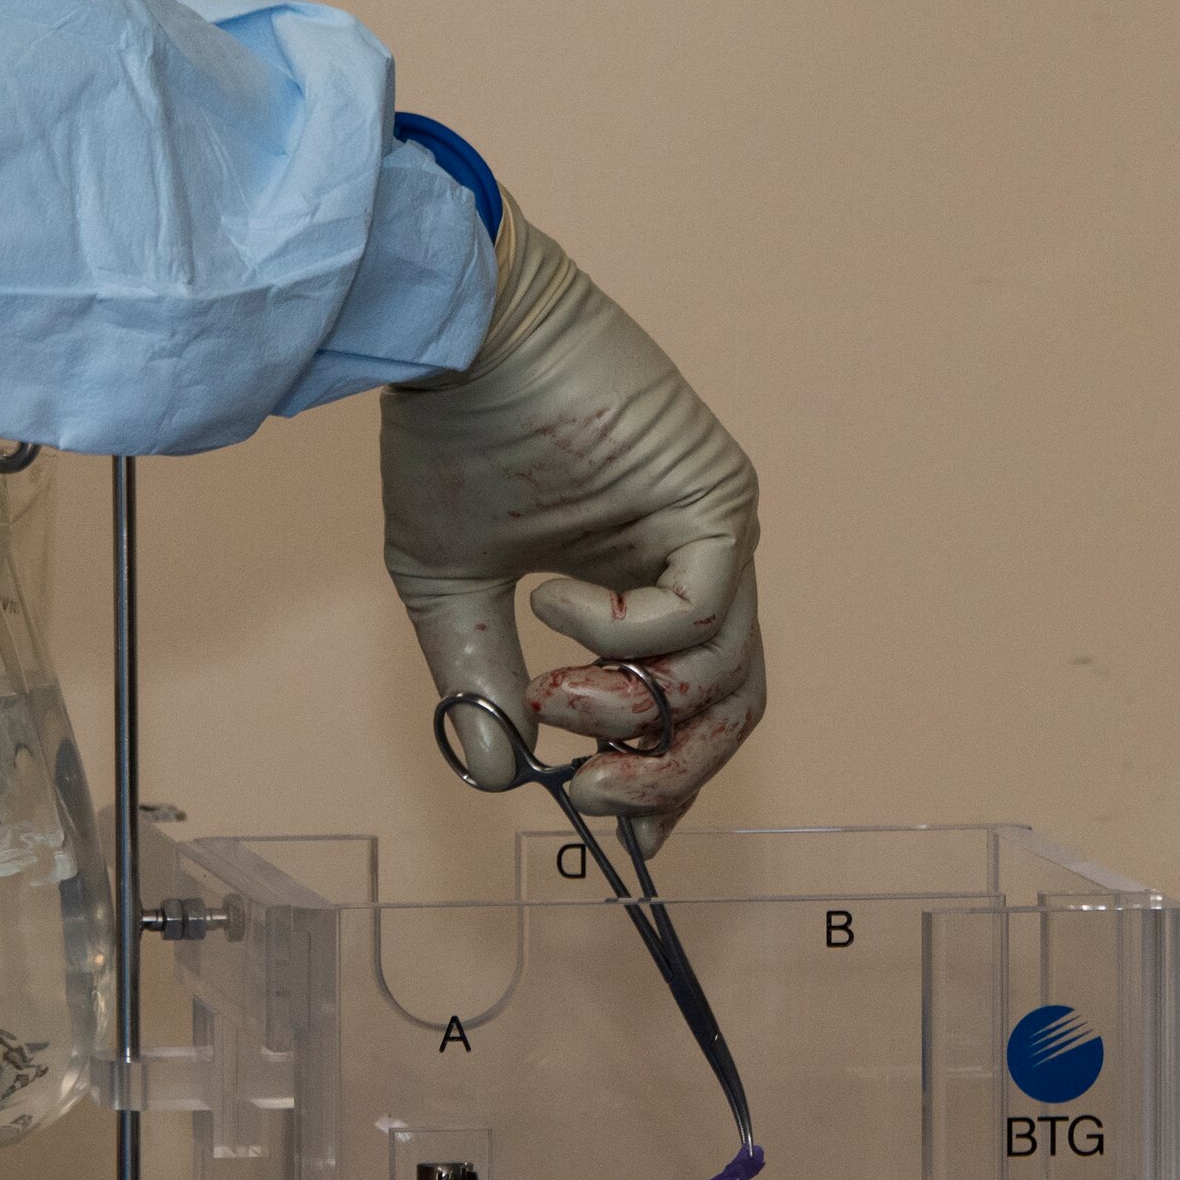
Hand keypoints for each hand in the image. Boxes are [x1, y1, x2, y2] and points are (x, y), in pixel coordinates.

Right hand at [381, 188, 763, 857]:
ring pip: (721, 676)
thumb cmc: (451, 442)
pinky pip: (697, 612)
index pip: (688, 706)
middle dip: (663, 774)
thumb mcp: (455, 593)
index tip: (630, 842)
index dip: (667, 782)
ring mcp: (716, 529)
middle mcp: (697, 560)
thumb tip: (501, 781)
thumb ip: (485, 685)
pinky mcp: (718, 495)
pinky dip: (622, 635)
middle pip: (729, 708)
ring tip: (552, 697)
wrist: (456, 337)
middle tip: (591, 792)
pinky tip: (556, 599)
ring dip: (628, 713)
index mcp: (646, 581)